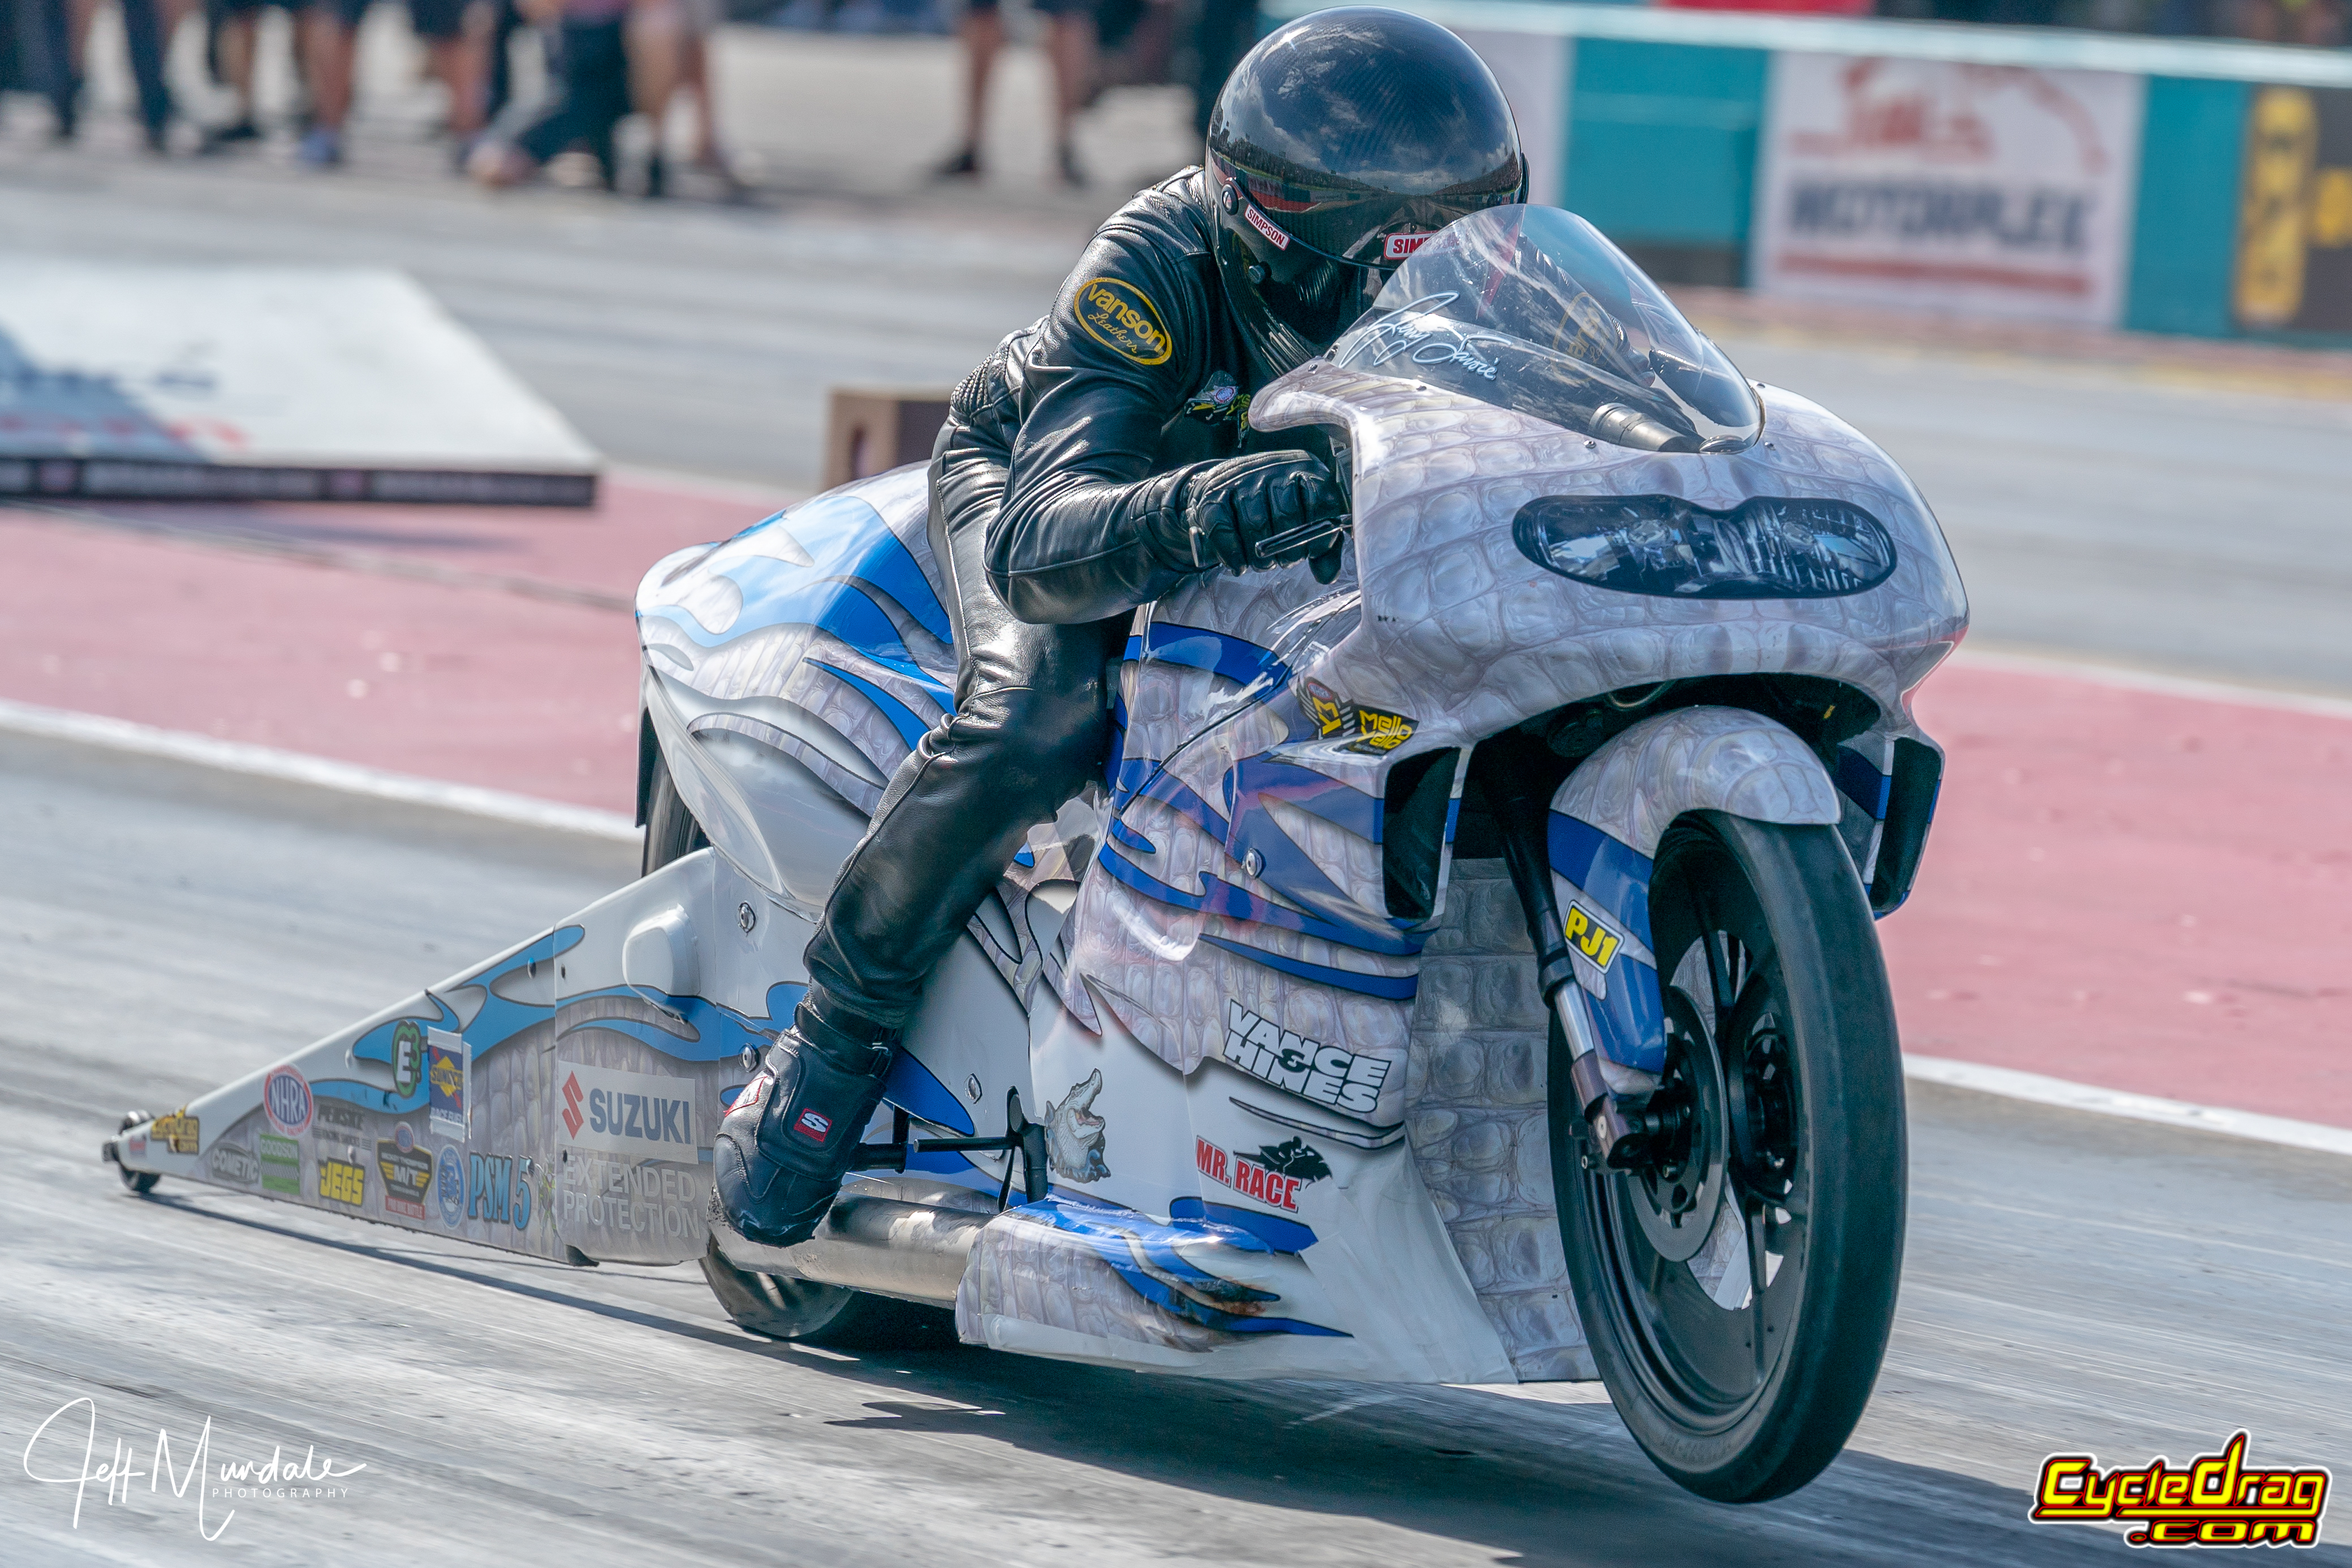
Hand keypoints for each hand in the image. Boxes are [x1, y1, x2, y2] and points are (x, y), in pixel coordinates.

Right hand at [1175, 451, 1348, 575]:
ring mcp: (1241, 477)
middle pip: (1286, 514)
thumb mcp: (1303, 519)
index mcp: (1304, 469)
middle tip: (1283, 562)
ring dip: (1259, 555)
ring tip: (1262, 564)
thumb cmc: (1271, 506)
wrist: (1222, 489)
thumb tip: (1327, 575)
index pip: (1321, 500)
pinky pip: (1223, 528)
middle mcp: (1274, 467)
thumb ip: (1322, 546)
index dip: (1319, 534)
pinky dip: (1232, 553)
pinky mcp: (1213, 494)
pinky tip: (1238, 565)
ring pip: (1255, 522)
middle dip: (1287, 549)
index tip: (1311, 553)